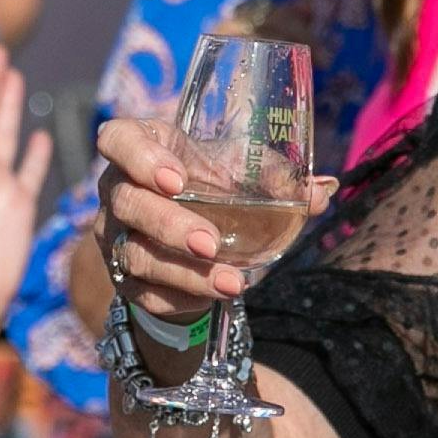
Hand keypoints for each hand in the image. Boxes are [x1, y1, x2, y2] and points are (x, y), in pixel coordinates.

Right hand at [92, 116, 337, 338]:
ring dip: (184, 272)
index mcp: (142, 148)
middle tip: (209, 243)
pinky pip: (143, 292)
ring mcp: (114, 236)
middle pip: (128, 202)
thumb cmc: (212, 189)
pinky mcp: (124, 278)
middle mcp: (118, 190)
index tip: (175, 179)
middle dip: (169, 225)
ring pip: (135, 255)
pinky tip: (212, 297)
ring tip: (232, 283)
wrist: (190, 238)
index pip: (117, 139)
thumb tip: (323, 189)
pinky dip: (180, 297)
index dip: (139, 157)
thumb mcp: (240, 174)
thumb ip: (279, 179)